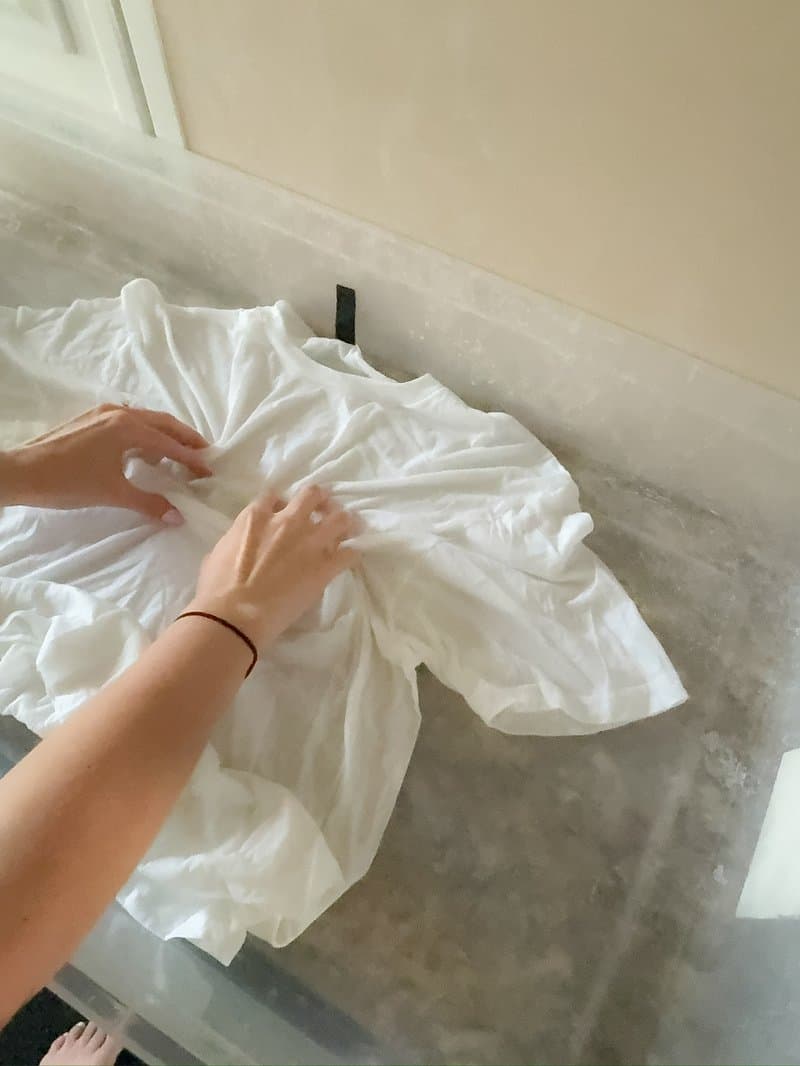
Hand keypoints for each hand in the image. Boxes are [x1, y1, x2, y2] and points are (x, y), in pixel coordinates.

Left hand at [0, 404, 210, 522]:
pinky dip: (143, 435)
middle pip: (162, 423)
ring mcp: (102, 414)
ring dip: (163, 436)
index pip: (170, 442)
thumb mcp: (113, 493)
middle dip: (184, 438)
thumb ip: (149, 502)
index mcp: (128, 427)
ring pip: (144, 420)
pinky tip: (141, 453)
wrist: (21, 472)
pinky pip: (127, 423)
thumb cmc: (68, 481)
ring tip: (175, 456)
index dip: (192, 458)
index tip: (209, 471)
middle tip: (203, 455)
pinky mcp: (90, 420)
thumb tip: (178, 516)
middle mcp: (119, 413)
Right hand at [188, 485, 358, 649]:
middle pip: (314, 495)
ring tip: (344, 529)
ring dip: (343, 521)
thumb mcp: (219, 550)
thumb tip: (244, 539)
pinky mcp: (325, 567)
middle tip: (322, 510)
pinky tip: (350, 557)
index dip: (283, 501)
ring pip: (340, 518)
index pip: (276, 495)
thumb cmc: (217, 587)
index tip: (285, 510)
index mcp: (256, 516)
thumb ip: (238, 536)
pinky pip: (351, 553)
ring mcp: (310, 542)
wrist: (234, 614)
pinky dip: (352, 553)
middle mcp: (287, 521)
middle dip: (320, 500)